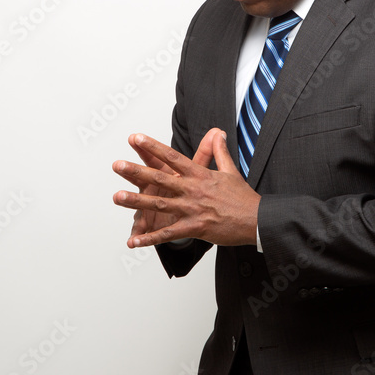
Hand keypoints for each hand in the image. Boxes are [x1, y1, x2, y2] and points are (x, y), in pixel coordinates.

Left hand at [112, 128, 259, 247]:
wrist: (256, 220)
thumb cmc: (243, 197)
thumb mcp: (230, 171)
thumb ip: (219, 152)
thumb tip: (217, 133)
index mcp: (200, 175)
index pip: (172, 158)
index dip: (153, 147)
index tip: (136, 138)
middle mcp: (193, 190)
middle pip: (160, 178)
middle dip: (137, 171)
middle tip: (117, 165)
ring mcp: (192, 209)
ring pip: (159, 204)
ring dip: (137, 202)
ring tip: (117, 197)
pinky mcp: (194, 228)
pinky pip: (168, 234)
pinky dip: (150, 239)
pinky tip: (134, 241)